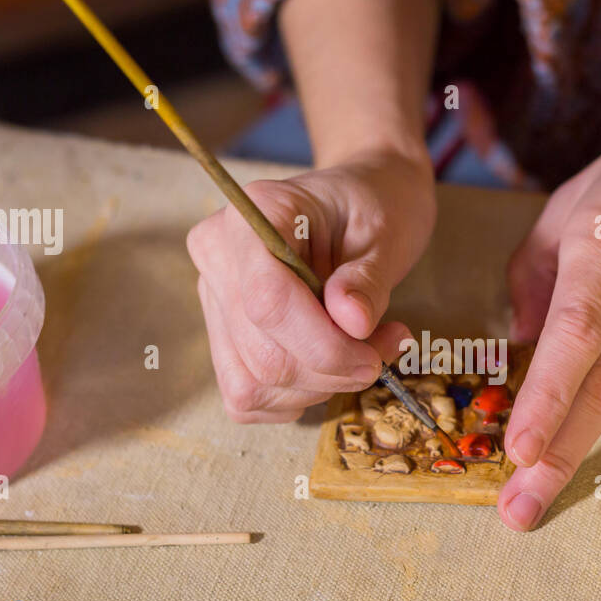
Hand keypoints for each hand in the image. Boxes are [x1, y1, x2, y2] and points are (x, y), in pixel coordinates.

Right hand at [187, 150, 434, 422]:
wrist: (363, 203)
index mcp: (254, 212)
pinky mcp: (222, 336)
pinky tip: (327, 368)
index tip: (373, 356)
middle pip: (263, 353)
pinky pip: (246, 396)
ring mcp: (213, 298)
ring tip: (363, 352)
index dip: (325, 345)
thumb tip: (351, 322)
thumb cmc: (375, 209)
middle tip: (382, 351)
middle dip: (332, 370)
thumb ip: (367, 279)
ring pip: (253, 383)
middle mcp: (218, 254)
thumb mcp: (386, 234)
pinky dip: (295, 397)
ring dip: (319, 386)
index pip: (268, 301)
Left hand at [499, 76, 600, 529]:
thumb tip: (520, 342)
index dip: (549, 395)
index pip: (576, 332)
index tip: (520, 449)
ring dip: (582, 441)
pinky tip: (591, 403)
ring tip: (536, 486)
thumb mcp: (572, 198)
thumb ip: (535, 272)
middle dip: (560, 456)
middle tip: (519, 513)